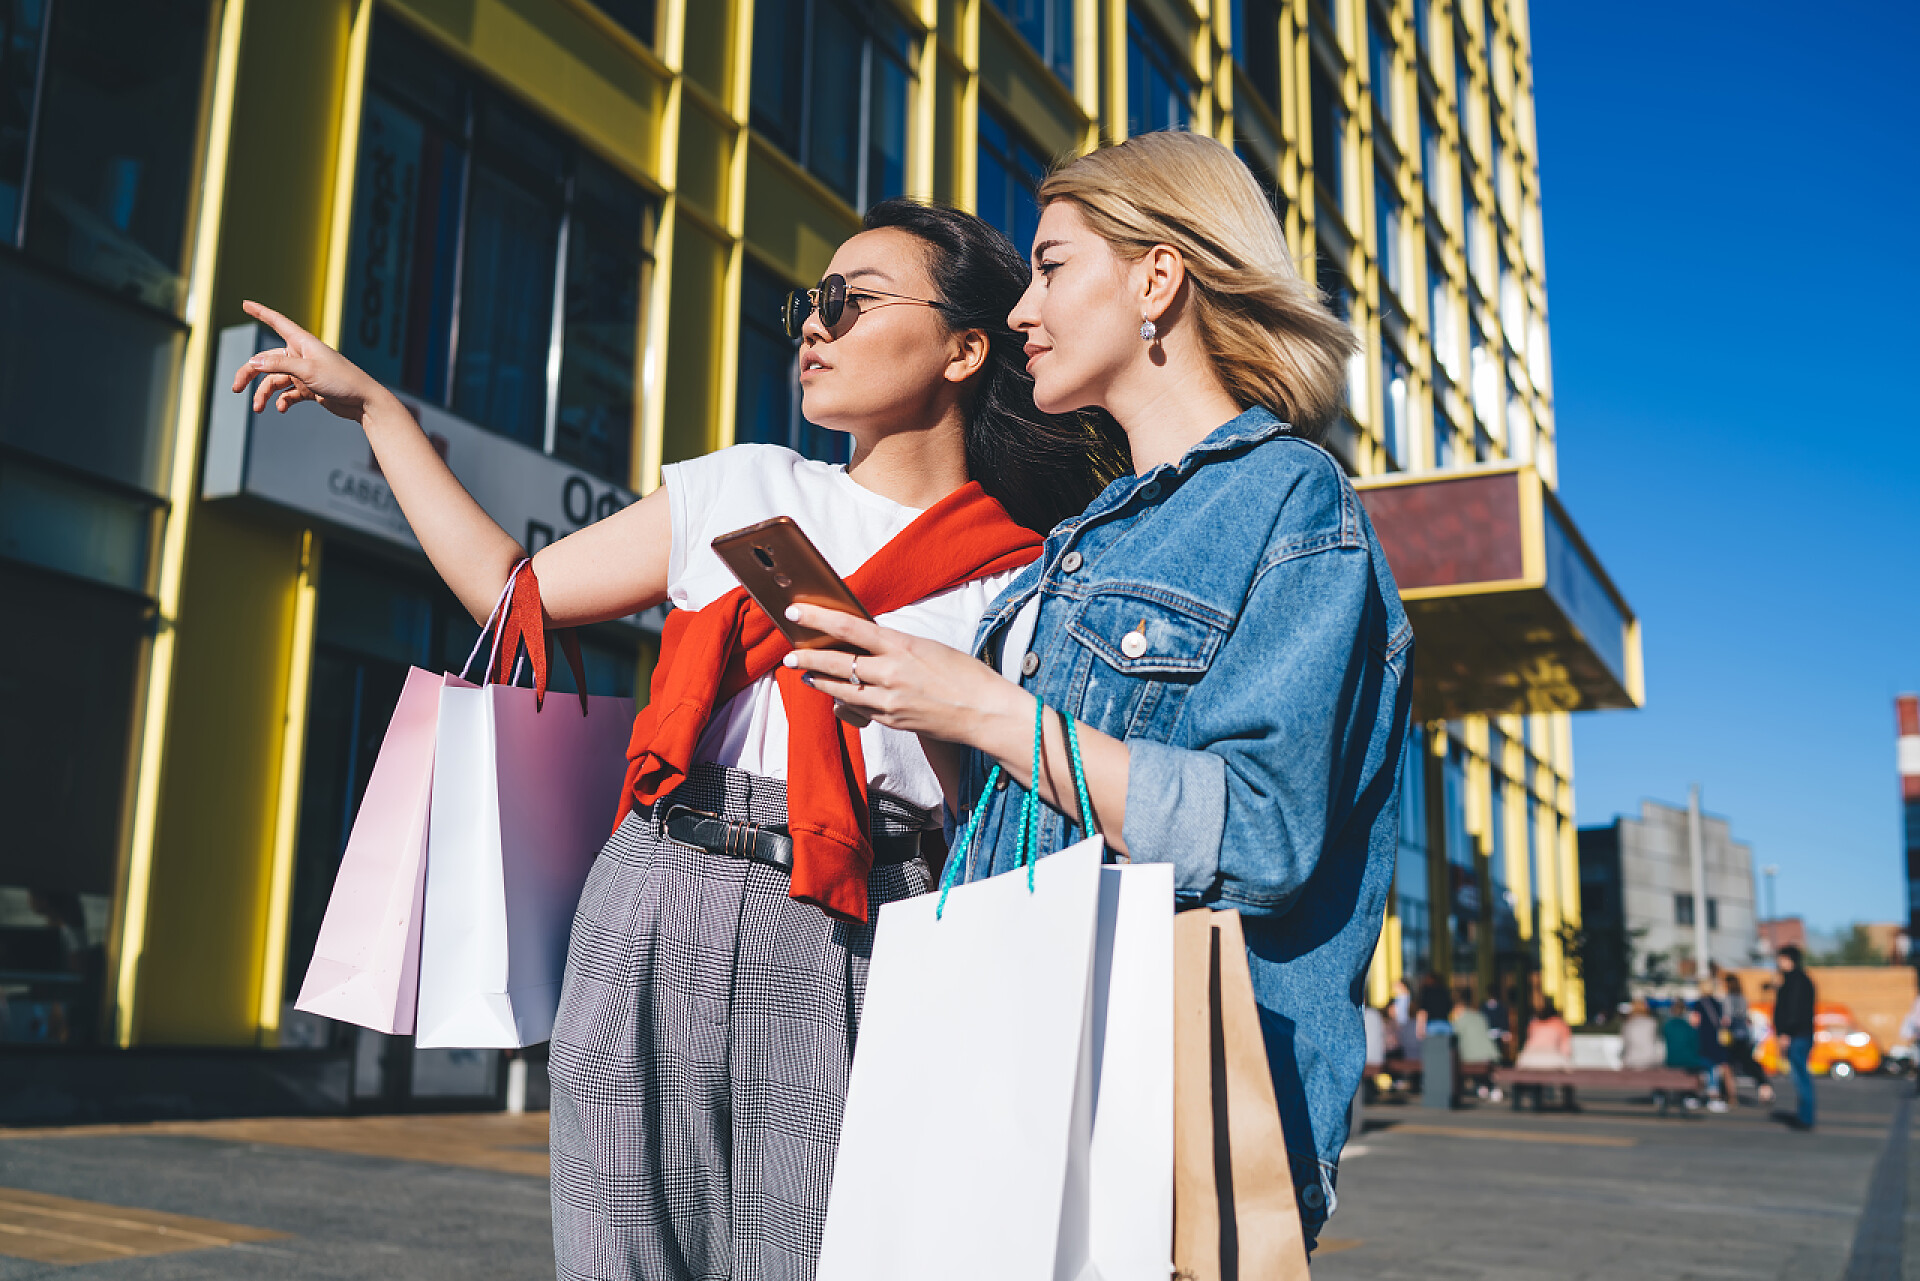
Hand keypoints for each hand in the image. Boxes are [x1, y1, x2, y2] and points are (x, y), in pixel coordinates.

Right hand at [229, 300, 389, 423]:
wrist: (363, 402)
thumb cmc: (341, 380)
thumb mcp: (307, 371)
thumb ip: (278, 365)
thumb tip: (252, 362)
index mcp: (302, 342)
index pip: (277, 322)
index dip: (260, 312)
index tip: (245, 303)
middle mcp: (301, 355)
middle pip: (266, 360)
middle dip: (249, 373)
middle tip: (235, 388)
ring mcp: (305, 373)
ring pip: (275, 380)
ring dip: (264, 394)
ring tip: (258, 408)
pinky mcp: (310, 389)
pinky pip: (288, 394)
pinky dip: (282, 401)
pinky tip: (281, 409)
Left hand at [780, 603, 1024, 742]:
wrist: (984, 712)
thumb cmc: (964, 675)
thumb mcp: (928, 647)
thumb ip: (895, 646)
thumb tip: (867, 643)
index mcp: (901, 646)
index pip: (849, 627)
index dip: (818, 618)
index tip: (795, 612)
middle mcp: (890, 673)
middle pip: (836, 661)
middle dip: (807, 655)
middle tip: (789, 651)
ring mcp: (888, 700)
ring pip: (840, 688)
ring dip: (818, 679)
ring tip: (804, 672)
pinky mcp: (890, 721)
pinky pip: (859, 707)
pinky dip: (844, 698)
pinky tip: (836, 694)